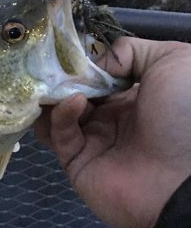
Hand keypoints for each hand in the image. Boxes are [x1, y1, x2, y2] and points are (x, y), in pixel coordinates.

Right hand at [35, 37, 190, 227]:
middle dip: (60, 76)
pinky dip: (62, 114)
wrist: (186, 178)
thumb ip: (131, 50)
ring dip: (52, 96)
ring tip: (54, 83)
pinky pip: (61, 134)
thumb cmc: (184, 112)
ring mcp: (93, 140)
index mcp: (132, 95)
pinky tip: (75, 102)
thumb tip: (94, 64)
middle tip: (50, 64)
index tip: (68, 49)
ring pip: (57, 114)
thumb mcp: (173, 61)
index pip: (96, 74)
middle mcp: (111, 117)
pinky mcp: (77, 163)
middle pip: (72, 92)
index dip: (81, 61)